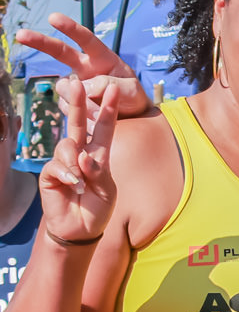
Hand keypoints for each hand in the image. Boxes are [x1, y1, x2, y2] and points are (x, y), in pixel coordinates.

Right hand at [16, 12, 149, 111]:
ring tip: (102, 113)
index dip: (70, 28)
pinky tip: (95, 120)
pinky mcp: (69, 100)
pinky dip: (81, 114)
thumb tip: (85, 86)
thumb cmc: (133, 98)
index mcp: (102, 58)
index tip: (54, 18)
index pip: (86, 40)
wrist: (132, 117)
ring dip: (80, 101)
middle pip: (60, 51)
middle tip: (20, 34)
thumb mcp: (132, 91)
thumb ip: (112, 86)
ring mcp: (75, 84)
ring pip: (64, 87)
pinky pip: (66, 106)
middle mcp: (84, 67)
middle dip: (40, 42)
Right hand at [38, 77, 121, 244]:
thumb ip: (99, 171)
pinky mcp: (49, 173)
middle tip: (77, 82)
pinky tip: (72, 186)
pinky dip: (67, 175)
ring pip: (67, 146)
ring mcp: (63, 162)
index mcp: (99, 154)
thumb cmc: (98, 208)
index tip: (115, 89)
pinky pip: (57, 166)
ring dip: (76, 163)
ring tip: (82, 183)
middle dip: (78, 103)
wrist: (82, 229)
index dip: (109, 109)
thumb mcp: (108, 189)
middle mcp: (80, 153)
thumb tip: (83, 154)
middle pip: (78, 123)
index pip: (104, 127)